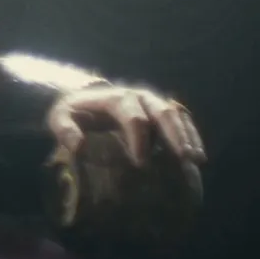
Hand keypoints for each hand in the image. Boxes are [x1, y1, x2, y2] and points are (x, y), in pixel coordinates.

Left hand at [46, 84, 205, 168]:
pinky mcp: (161, 109)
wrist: (86, 100)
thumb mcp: (60, 118)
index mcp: (114, 98)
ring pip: (175, 114)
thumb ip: (64, 129)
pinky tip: (199, 154)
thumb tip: (78, 146)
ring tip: (196, 159)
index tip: (142, 163)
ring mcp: (152, 101)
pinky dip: (191, 134)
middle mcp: (138, 96)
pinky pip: (182, 117)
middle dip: (174, 136)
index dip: (138, 139)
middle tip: (184, 159)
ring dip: (187, 135)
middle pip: (161, 112)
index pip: (132, 116)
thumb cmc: (75, 113)